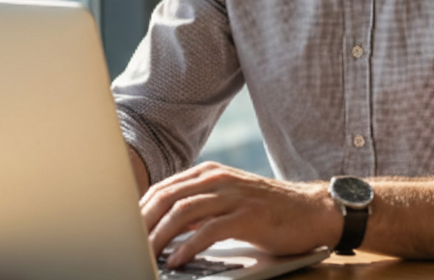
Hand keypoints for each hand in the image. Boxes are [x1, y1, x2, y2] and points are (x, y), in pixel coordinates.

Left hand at [140, 162, 341, 266]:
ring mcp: (233, 196)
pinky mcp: (247, 216)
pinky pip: (209, 231)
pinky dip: (187, 247)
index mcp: (210, 173)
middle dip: (142, 223)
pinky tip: (177, 261)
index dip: (139, 210)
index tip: (123, 231)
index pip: (163, 188)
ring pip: (183, 212)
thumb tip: (162, 227)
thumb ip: (199, 207)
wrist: (311, 210)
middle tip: (127, 246)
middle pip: (167, 197)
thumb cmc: (267, 210)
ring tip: (146, 256)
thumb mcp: (228, 200)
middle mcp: (218, 179)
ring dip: (159, 237)